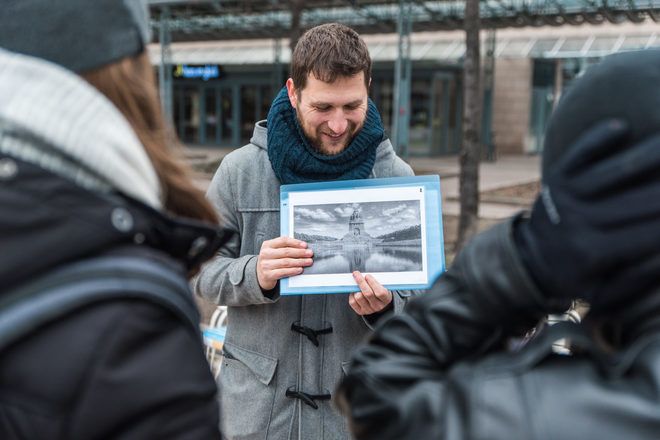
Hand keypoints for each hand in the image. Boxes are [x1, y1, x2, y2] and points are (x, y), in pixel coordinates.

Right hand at [257, 237, 312, 290]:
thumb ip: (284, 248)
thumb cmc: (271, 262)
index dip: (295, 242)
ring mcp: (265, 265)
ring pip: (286, 262)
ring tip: (308, 262)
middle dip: (300, 252)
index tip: (305, 245)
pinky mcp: (268, 274)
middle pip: (286, 252)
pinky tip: (300, 269)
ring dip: (299, 262)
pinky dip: (293, 270)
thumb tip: (303, 247)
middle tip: (310, 254)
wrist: (260, 276)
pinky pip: (283, 272)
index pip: (283, 240)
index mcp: (267, 245)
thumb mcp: (274, 252)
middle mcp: (265, 254)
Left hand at [349, 271, 391, 315]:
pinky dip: (352, 295)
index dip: (372, 283)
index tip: (367, 276)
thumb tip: (363, 275)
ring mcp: (369, 310)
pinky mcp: (361, 311)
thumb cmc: (379, 291)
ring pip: (359, 297)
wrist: (379, 302)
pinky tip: (355, 291)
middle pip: (368, 293)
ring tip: (357, 284)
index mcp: (386, 299)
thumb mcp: (382, 285)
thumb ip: (375, 280)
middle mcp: (378, 306)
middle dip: (361, 281)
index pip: (380, 292)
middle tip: (357, 274)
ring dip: (356, 288)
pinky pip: (352, 302)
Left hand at [515, 119, 659, 309]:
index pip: (652, 233)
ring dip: (650, 153)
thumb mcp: (603, 293)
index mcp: (595, 253)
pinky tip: (620, 126)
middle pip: (641, 200)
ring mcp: (564, 196)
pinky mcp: (554, 178)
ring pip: (614, 171)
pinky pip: (577, 155)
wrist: (529, 260)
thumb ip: (637, 279)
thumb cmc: (577, 278)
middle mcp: (579, 222)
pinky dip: (596, 139)